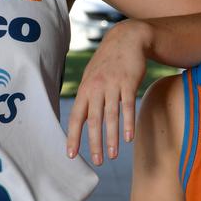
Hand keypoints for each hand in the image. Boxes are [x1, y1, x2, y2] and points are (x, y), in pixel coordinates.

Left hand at [67, 19, 150, 164]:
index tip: (72, 154)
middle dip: (94, 143)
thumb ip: (86, 98)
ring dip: (112, 138)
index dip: (73, 136)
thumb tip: (79, 120)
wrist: (126, 38)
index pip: (75, 117)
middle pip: (93, 120)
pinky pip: (128, 106)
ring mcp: (113, 85)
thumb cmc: (107, 61)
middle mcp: (96, 88)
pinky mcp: (129, 83)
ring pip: (111, 116)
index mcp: (85, 89)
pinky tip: (129, 137)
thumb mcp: (91, 77)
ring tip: (113, 155)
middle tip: (97, 161)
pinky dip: (128, 123)